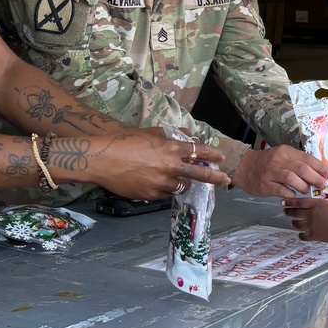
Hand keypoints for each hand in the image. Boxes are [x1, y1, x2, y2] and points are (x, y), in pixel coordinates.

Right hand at [94, 134, 228, 200]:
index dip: (212, 154)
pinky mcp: (150, 195)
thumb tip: (187, 135)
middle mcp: (169, 167)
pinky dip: (164, 189)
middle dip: (215, 177)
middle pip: (199, 174)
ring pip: (181, 187)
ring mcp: (160, 183)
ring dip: (182, 183)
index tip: (221, 157)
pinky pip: (164, 194)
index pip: (198, 151)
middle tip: (226, 180)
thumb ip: (170, 135)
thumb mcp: (149, 133)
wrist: (101, 159)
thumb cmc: (123, 142)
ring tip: (175, 178)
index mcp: (170, 149)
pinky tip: (155, 183)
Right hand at [231, 144, 327, 198]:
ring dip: (303, 186)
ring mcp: (271, 172)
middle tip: (323, 185)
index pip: (307, 158)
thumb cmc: (268, 163)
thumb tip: (319, 172)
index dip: (320, 167)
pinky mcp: (265, 184)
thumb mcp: (282, 156)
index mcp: (286, 151)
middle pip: (302, 168)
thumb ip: (298, 162)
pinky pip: (281, 190)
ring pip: (292, 178)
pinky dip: (290, 194)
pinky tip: (293, 195)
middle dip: (316, 178)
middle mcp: (279, 160)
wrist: (244, 167)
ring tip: (307, 190)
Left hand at [283, 185, 327, 241]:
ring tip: (292, 222)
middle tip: (285, 211)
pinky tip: (300, 234)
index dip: (290, 201)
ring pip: (297, 224)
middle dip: (289, 212)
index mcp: (317, 204)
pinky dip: (300, 235)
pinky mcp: (314, 235)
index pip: (300, 202)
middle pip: (296, 212)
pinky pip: (303, 236)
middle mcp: (311, 214)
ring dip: (293, 223)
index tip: (283, 201)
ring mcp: (311, 225)